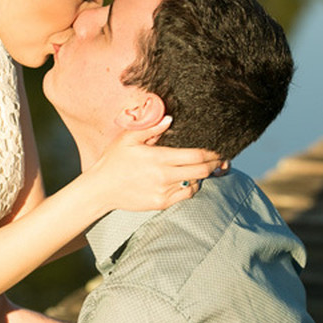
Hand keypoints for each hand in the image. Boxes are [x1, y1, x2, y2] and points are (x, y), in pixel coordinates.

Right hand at [87, 116, 225, 211]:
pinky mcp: (161, 203)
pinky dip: (191, 187)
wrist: (101, 189)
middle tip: (220, 159)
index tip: (219, 148)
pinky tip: (188, 179)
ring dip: (202, 176)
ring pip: (195, 184)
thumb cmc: (114, 160)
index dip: (212, 152)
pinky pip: (185, 195)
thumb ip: (151, 128)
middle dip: (214, 164)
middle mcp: (164, 176)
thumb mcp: (128, 139)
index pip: (196, 155)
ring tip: (204, 168)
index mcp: (159, 157)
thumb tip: (170, 119)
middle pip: (202, 170)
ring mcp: (164, 192)